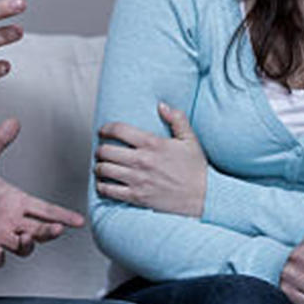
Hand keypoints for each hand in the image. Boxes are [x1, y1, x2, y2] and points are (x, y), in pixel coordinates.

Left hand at [0, 118, 85, 266]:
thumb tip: (13, 122)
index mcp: (15, 201)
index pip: (45, 209)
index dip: (62, 215)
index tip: (78, 221)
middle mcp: (10, 220)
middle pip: (40, 231)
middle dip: (50, 232)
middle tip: (56, 229)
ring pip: (23, 246)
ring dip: (28, 244)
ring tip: (26, 236)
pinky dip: (0, 258)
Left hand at [93, 103, 207, 217]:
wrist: (204, 198)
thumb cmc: (196, 170)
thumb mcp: (190, 140)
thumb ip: (177, 119)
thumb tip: (162, 105)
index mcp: (152, 144)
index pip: (119, 130)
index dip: (106, 129)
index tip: (103, 131)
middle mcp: (142, 160)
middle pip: (106, 150)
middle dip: (100, 149)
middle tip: (102, 151)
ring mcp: (137, 180)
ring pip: (104, 169)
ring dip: (99, 167)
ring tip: (101, 166)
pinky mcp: (136, 197)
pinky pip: (108, 190)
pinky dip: (102, 186)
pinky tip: (104, 184)